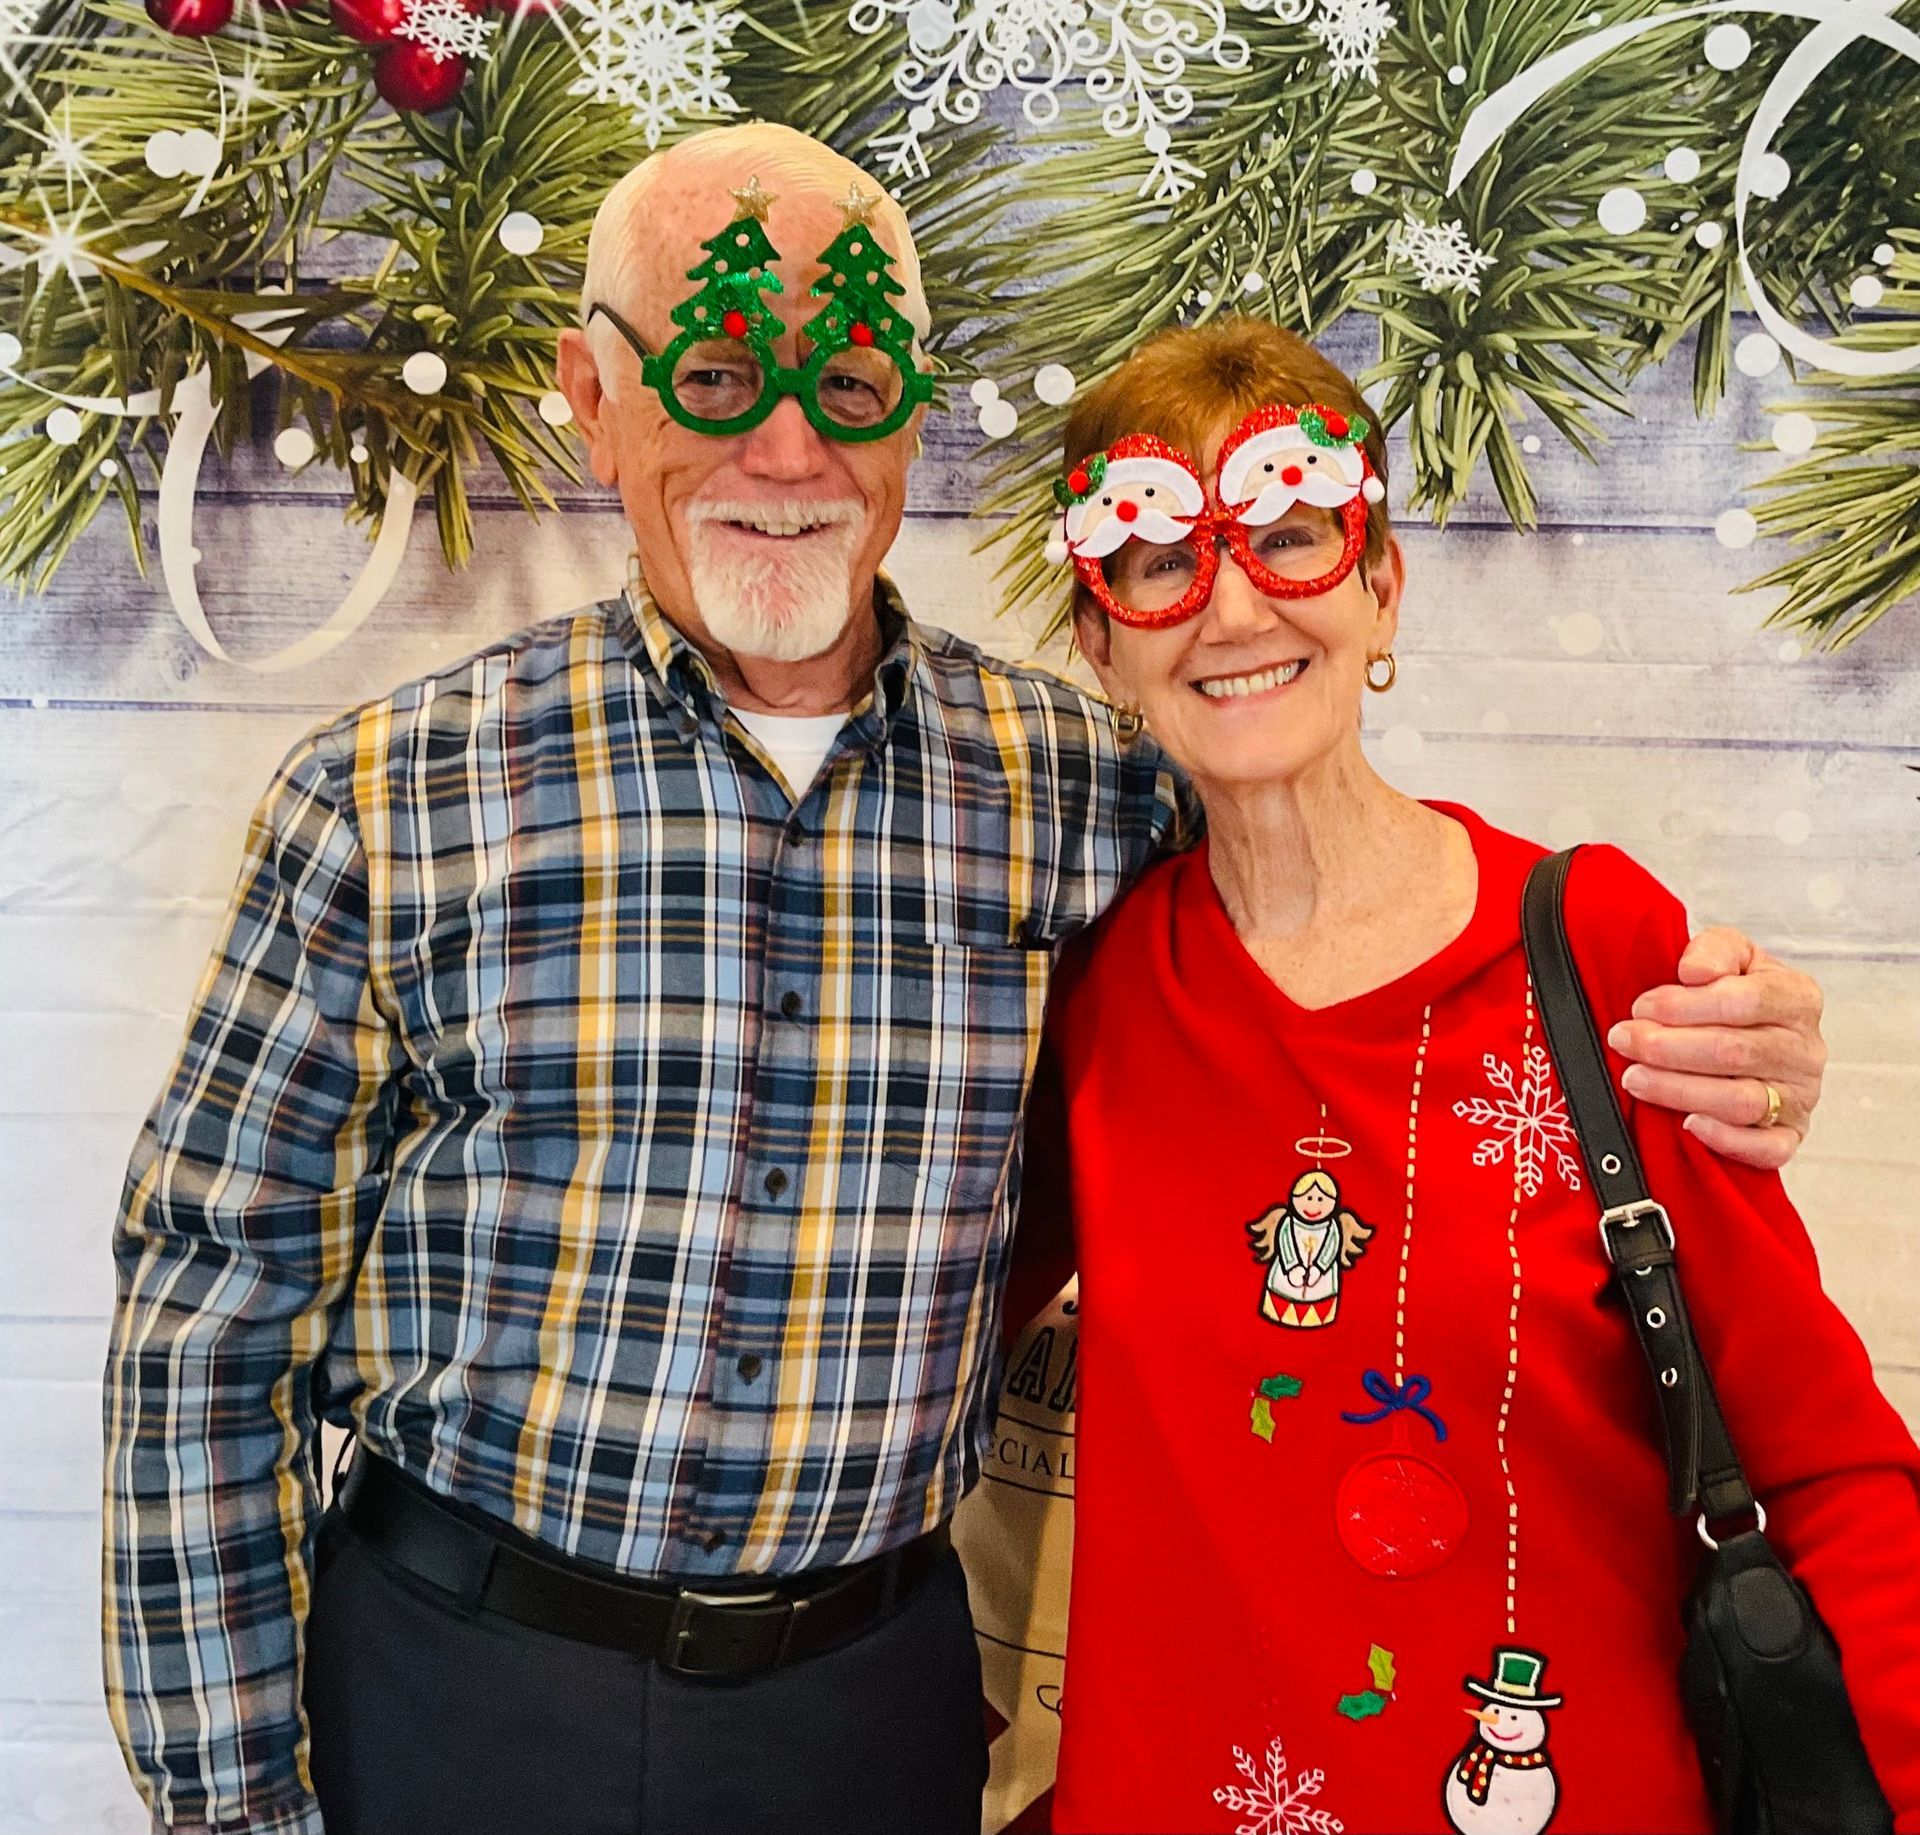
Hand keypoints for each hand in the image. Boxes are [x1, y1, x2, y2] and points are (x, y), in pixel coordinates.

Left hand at [1606, 926, 1825, 1170]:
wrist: (1754, 1033)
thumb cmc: (1737, 995)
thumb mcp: (1731, 955)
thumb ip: (1715, 950)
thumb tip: (1694, 970)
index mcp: (1797, 998)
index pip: (1745, 1001)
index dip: (1686, 1005)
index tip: (1641, 1007)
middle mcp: (1804, 1050)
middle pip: (1735, 1052)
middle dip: (1668, 1048)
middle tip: (1625, 1040)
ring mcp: (1800, 1096)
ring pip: (1741, 1101)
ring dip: (1679, 1090)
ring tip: (1635, 1078)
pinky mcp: (1789, 1134)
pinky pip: (1767, 1149)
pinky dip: (1726, 1139)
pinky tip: (1688, 1124)